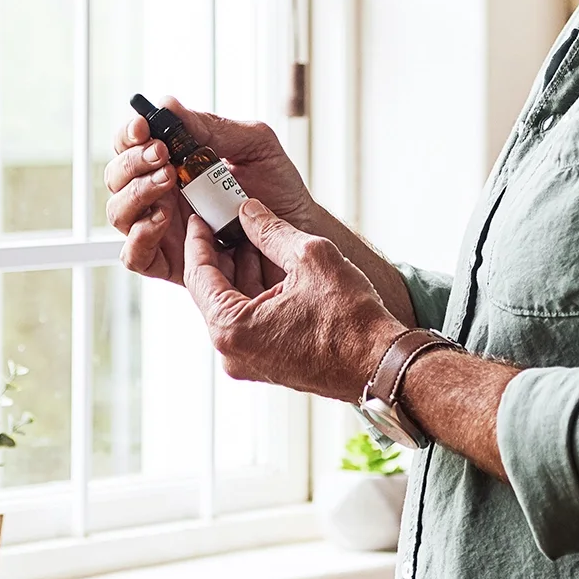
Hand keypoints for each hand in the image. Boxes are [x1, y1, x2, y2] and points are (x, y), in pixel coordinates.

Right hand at [105, 97, 317, 286]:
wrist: (300, 231)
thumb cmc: (277, 187)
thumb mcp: (254, 145)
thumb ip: (212, 127)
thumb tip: (168, 105)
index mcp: (173, 162)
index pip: (132, 145)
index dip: (129, 134)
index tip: (145, 127)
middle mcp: (160, 194)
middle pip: (116, 176)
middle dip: (132, 162)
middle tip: (163, 155)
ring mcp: (162, 229)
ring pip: (118, 212)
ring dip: (136, 194)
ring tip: (169, 182)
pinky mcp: (169, 263)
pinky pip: (134, 255)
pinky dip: (140, 236)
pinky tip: (163, 219)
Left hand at [185, 201, 408, 402]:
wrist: (380, 362)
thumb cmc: (350, 319)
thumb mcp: (308, 257)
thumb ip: (270, 231)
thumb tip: (248, 212)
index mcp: (232, 329)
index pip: (199, 276)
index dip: (198, 240)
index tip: (198, 217)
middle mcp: (233, 352)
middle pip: (214, 293)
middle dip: (223, 255)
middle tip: (227, 222)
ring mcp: (250, 363)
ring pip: (235, 307)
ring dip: (243, 273)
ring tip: (255, 238)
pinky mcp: (269, 366)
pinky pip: (252, 323)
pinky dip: (258, 295)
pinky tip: (273, 268)